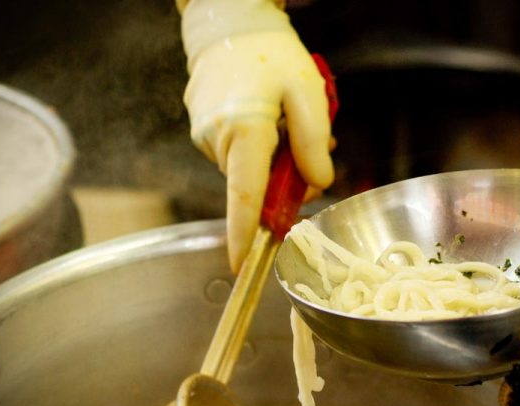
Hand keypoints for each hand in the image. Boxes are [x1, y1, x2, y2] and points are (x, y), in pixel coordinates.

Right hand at [180, 0, 333, 271]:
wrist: (229, 22)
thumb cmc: (272, 55)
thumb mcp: (307, 96)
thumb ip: (313, 144)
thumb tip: (317, 185)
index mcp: (245, 132)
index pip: (244, 197)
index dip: (243, 236)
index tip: (241, 267)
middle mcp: (217, 140)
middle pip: (253, 186)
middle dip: (283, 181)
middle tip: (310, 149)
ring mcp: (204, 135)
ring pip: (247, 169)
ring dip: (271, 160)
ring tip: (286, 120)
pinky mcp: (201, 129)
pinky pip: (236, 153)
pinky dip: (257, 147)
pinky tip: (268, 117)